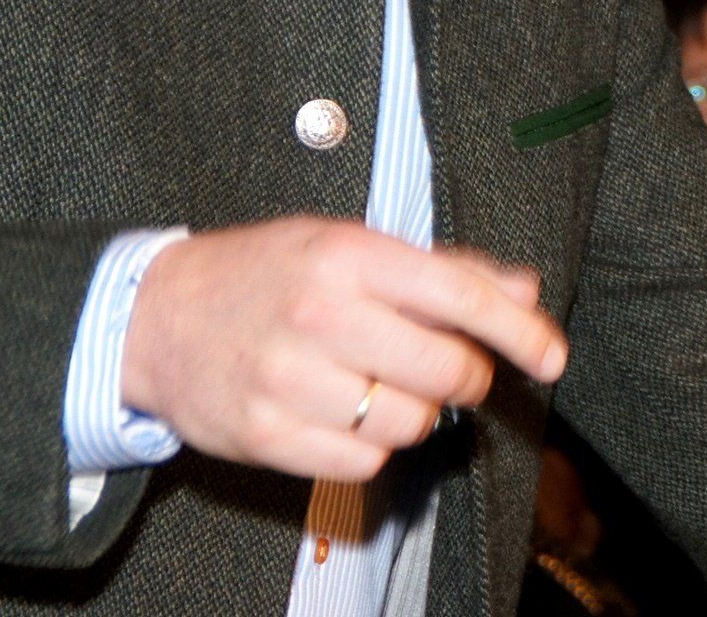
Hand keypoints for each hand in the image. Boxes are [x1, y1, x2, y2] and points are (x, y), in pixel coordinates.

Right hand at [120, 216, 565, 481]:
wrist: (154, 317)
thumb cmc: (268, 274)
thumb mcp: (349, 245)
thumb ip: (442, 270)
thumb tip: (525, 290)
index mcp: (348, 255)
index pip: (461, 296)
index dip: (521, 332)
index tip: (552, 356)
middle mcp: (320, 314)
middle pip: (446, 371)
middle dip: (467, 377)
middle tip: (451, 368)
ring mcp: (288, 379)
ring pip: (410, 423)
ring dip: (416, 412)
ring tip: (382, 385)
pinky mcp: (265, 436)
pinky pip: (363, 461)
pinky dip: (372, 445)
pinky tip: (347, 413)